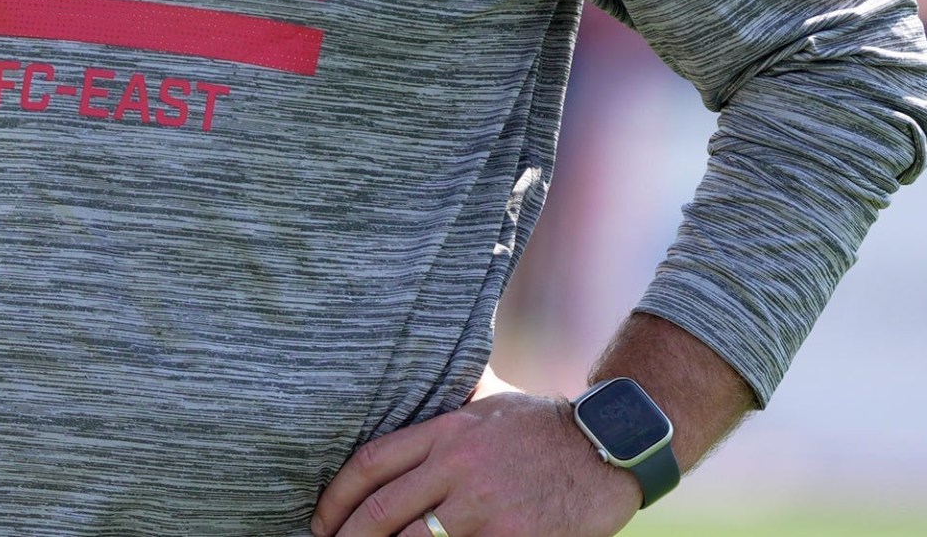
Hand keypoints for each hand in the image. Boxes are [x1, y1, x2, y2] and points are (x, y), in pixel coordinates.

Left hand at [311, 388, 639, 536]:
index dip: (335, 498)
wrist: (607, 447)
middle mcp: (457, 466)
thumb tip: (397, 430)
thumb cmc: (543, 426)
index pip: (371, 465)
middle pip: (380, 511)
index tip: (319, 521)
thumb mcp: (486, 406)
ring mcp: (484, 506)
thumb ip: (442, 423)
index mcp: (446, 431)